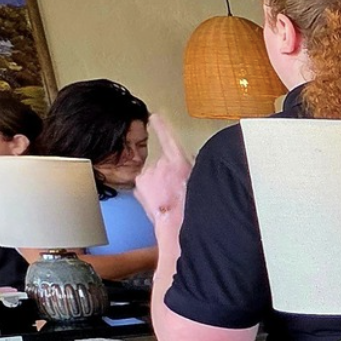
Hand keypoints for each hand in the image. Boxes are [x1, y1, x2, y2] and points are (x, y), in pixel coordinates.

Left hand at [136, 114, 192, 230]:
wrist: (177, 225)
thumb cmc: (191, 207)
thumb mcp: (200, 181)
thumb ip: (191, 169)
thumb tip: (187, 166)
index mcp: (179, 161)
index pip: (168, 137)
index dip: (162, 125)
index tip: (155, 116)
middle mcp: (161, 164)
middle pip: (163, 164)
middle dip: (167, 175)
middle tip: (175, 190)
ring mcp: (148, 174)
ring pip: (153, 176)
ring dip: (159, 185)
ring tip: (168, 198)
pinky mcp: (139, 184)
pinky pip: (145, 185)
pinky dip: (150, 192)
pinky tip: (159, 201)